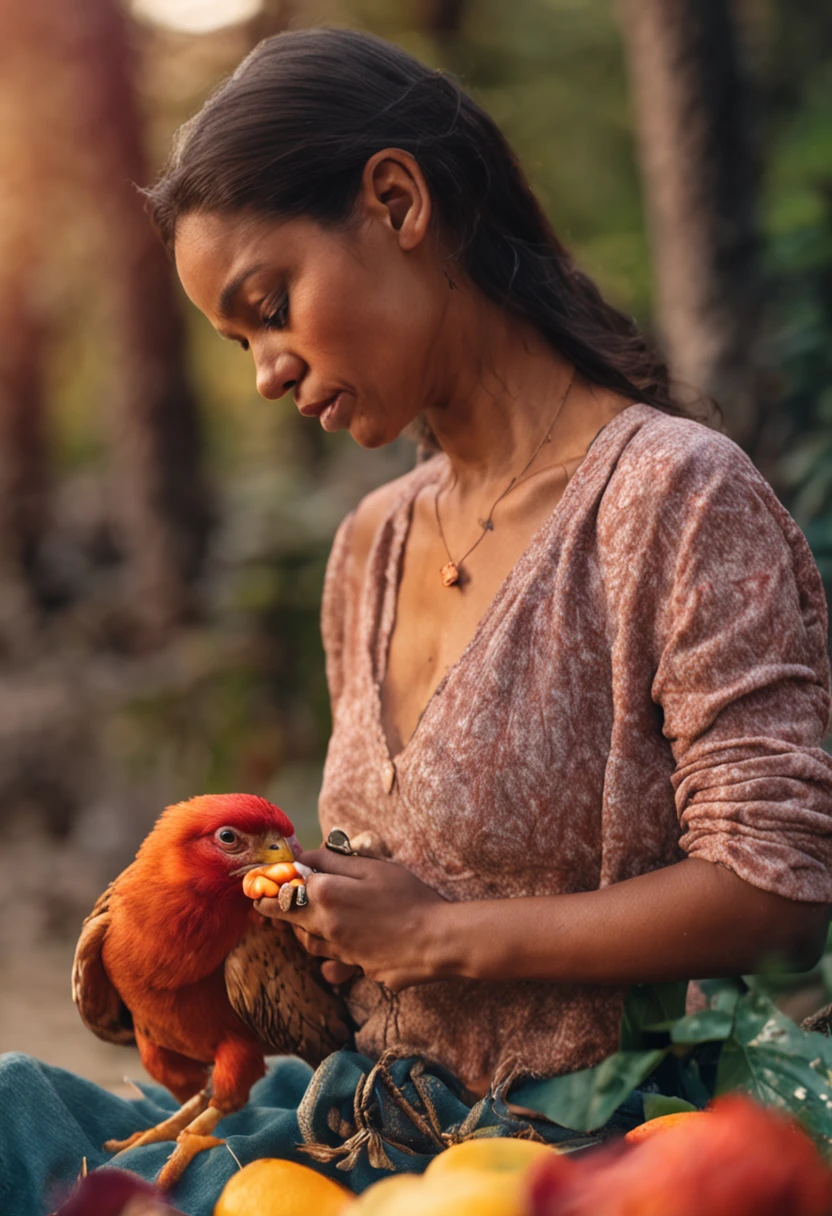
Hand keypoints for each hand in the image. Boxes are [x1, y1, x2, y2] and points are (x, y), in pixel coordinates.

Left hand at [254, 848, 449, 991]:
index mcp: (326, 895)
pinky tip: (340, 941)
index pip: (283, 890)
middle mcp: (325, 926)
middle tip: (264, 904)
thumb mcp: (373, 867)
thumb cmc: (408, 897)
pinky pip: (331, 960)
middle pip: (289, 918)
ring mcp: (339, 951)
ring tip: (307, 919)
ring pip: (308, 942)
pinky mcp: (356, 968)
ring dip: (302, 930)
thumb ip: (334, 862)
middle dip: (275, 910)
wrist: (436, 940)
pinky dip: (329, 950)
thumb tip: (304, 857)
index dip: (268, 886)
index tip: (258, 885)